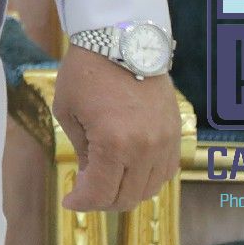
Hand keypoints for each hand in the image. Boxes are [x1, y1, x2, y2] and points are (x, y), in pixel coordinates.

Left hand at [54, 44, 182, 212]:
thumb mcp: (68, 111)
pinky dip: (146, 179)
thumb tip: (89, 176)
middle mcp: (144, 148)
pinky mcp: (175, 134)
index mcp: (113, 144)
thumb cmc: (87, 72)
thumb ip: (80, 150)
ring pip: (149, 189)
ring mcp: (164, 142)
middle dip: (101, 202)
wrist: (122, 41)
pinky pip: (165, 172)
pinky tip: (128, 171)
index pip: (100, 192)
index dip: (82, 203)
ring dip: (125, 193)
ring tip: (105, 183)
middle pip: (126, 197)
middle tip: (85, 194)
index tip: (69, 201)